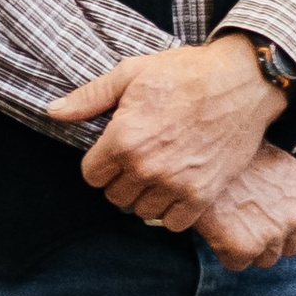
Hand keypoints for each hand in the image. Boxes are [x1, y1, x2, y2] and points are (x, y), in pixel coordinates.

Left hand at [50, 35, 280, 234]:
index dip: (100, 162)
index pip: (91, 176)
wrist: (242, 81)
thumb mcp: (131, 73)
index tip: (115, 150)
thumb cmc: (185, 73)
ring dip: (146, 196)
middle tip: (139, 158)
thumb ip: (89, 98)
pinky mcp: (203, 195)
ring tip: (159, 171)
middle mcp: (147, 168)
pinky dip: (172, 210)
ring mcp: (176, 185)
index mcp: (124, 139)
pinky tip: (176, 187)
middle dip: (121, 179)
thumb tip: (52, 112)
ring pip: (142, 211)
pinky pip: (173, 223)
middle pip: (115, 196)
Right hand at [194, 143, 295, 272]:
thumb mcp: (280, 164)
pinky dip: (226, 251)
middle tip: (250, 215)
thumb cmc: (238, 155)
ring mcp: (272, 235)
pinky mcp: (243, 248)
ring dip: (251, 245)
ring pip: (266, 258)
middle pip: (292, 247)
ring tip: (232, 216)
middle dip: (274, 239)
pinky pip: (238, 263)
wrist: (200, 153)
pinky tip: (217, 226)